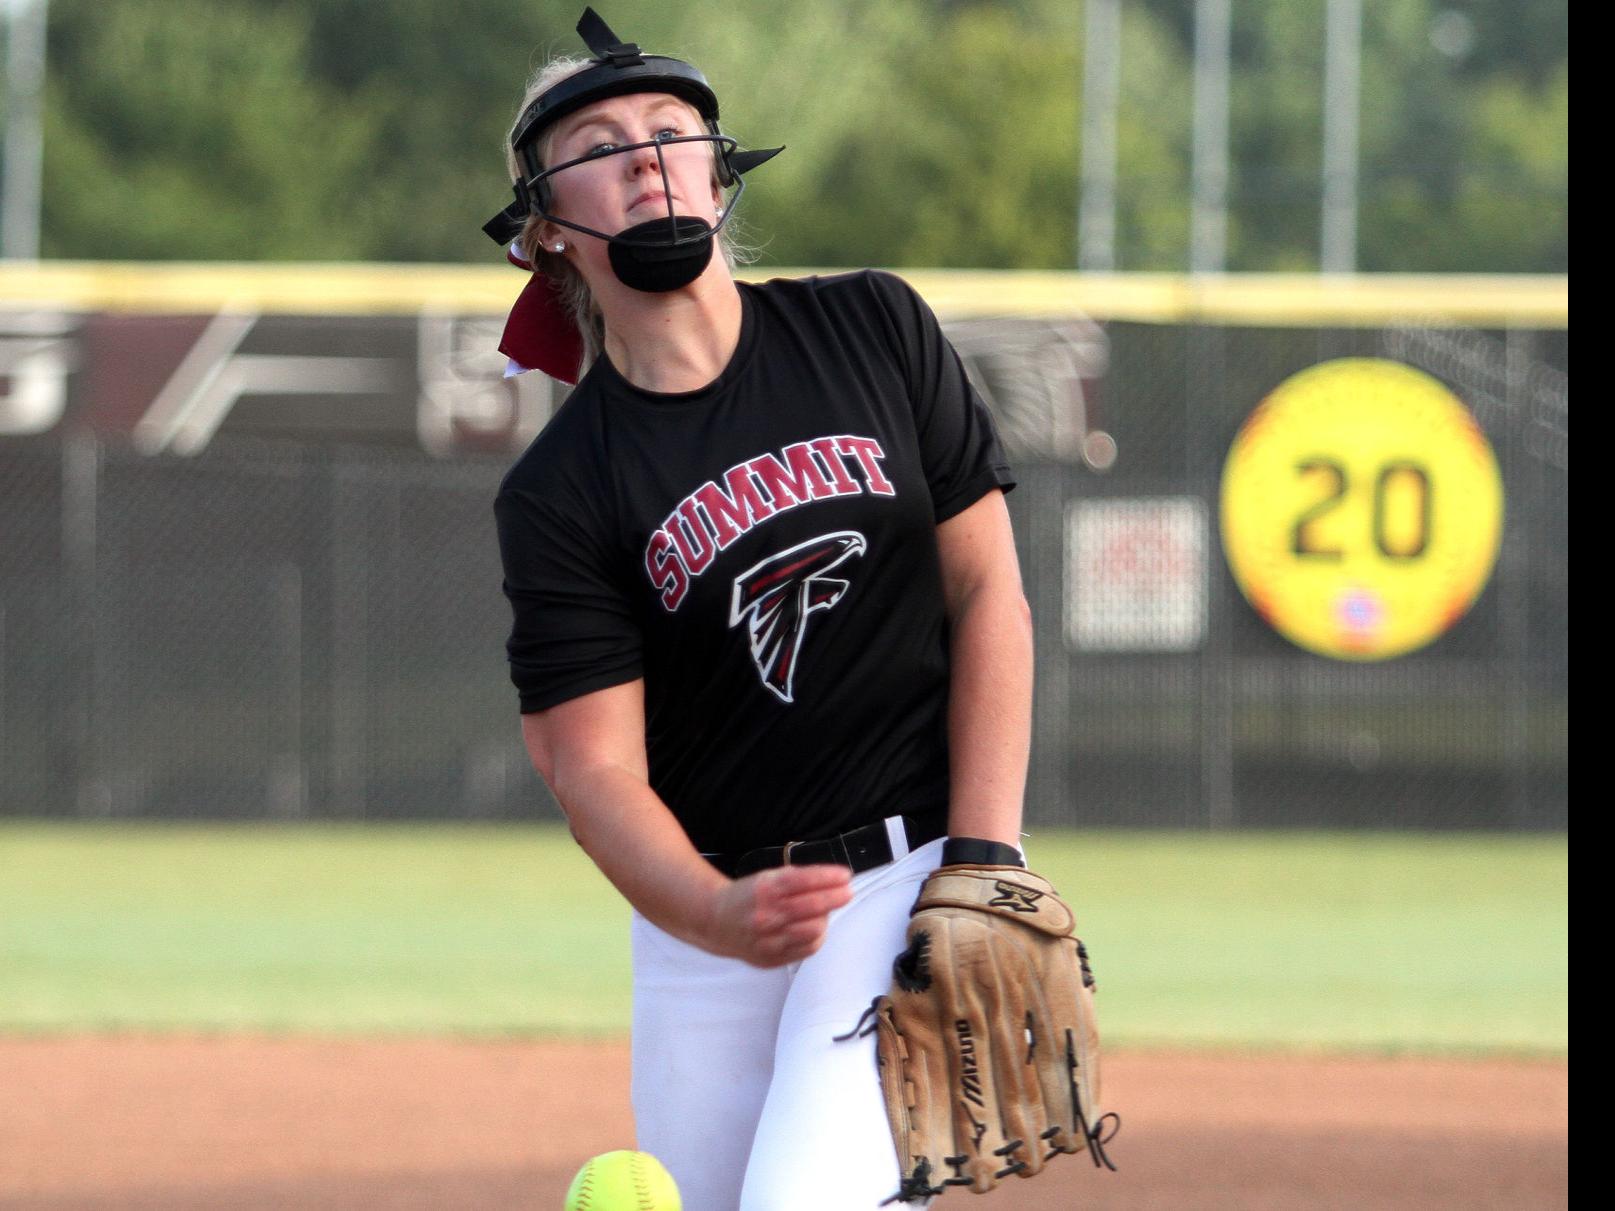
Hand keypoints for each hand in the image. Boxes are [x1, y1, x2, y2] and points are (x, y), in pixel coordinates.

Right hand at [703, 863, 853, 967]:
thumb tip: (833, 880)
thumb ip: (798, 879)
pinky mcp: (771, 957)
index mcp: (764, 888)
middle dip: (834, 897)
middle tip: (847, 892)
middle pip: (811, 906)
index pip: (802, 880)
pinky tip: (815, 927)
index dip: (827, 877)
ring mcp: (768, 938)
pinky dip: (817, 936)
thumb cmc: (749, 896)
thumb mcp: (768, 877)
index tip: (844, 875)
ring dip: (825, 918)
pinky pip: (807, 948)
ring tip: (824, 911)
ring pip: (814, 929)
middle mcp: (765, 914)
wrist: (717, 921)